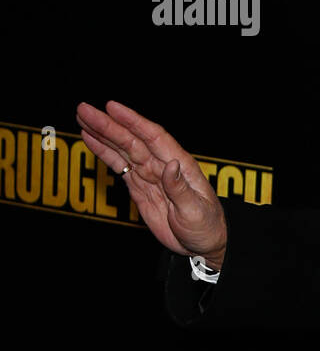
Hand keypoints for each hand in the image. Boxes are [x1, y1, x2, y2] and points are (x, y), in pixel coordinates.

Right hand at [76, 100, 227, 269]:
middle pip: (132, 140)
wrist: (202, 243)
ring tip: (82, 117)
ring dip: (102, 133)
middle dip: (108, 124)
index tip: (112, 107)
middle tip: (84, 109)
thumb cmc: (206, 226)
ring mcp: (149, 175)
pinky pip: (120, 166)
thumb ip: (180, 189)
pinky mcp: (140, 187)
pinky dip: (104, 152)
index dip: (133, 121)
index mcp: (180, 166)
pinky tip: (90, 139)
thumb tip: (171, 165)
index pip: (153, 137)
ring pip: (123, 149)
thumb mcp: (195, 211)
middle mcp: (163, 165)